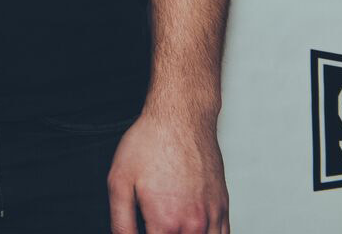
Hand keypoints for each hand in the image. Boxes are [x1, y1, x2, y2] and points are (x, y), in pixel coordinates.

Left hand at [108, 109, 227, 233]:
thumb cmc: (150, 143)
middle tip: (152, 222)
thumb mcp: (119, 182)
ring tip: (169, 225)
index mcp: (166, 223)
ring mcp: (213, 217)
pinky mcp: (223, 207)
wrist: (180, 118)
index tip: (142, 228)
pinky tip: (192, 229)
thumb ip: (120, 221)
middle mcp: (194, 225)